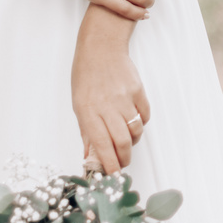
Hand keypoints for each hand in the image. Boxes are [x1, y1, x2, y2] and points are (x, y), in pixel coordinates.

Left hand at [72, 7, 151, 172]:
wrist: (102, 47)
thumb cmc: (86, 75)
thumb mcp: (78, 103)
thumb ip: (86, 130)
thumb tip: (90, 154)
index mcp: (88, 111)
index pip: (101, 145)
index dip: (109, 163)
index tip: (112, 174)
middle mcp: (107, 106)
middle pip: (122, 142)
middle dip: (124, 158)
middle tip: (122, 163)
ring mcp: (125, 98)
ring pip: (135, 130)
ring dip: (132, 141)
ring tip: (126, 141)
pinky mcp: (138, 91)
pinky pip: (144, 116)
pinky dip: (140, 124)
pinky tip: (133, 122)